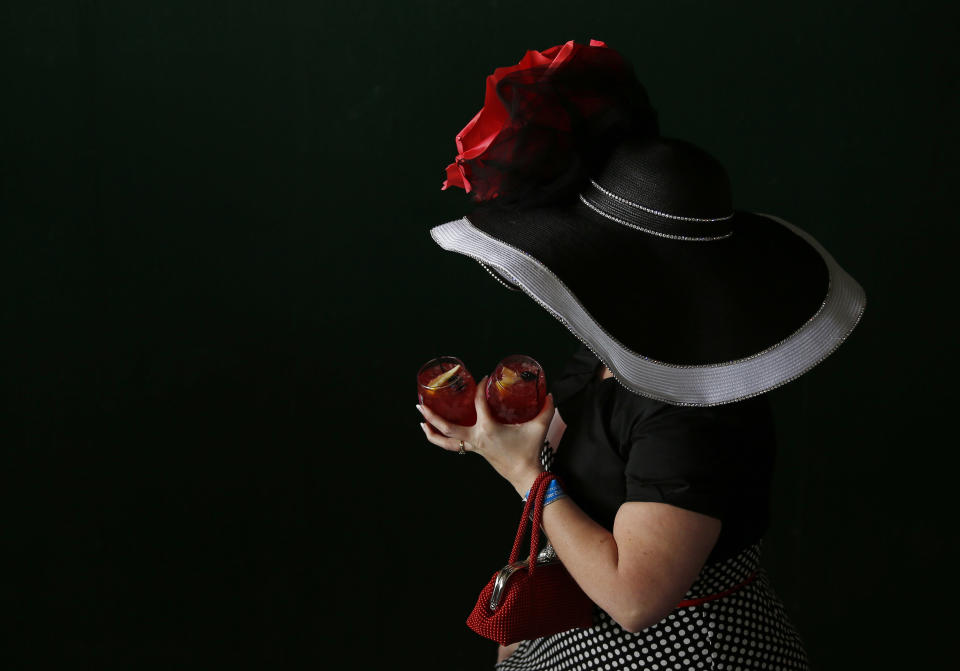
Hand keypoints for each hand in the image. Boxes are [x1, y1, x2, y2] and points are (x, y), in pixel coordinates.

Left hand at [418, 375, 552, 495]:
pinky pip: (453, 446)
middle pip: (447, 428)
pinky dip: (442, 440)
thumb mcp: (538, 427)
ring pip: (445, 442)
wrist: (525, 475)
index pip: (478, 403)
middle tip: (421, 405)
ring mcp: (474, 446)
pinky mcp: (475, 450)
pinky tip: (437, 433)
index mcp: (488, 429)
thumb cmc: (529, 452)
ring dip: (431, 432)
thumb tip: (549, 394)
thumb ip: (545, 409)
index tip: (483, 379)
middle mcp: (476, 438)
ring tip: (421, 421)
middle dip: (432, 416)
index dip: (480, 387)